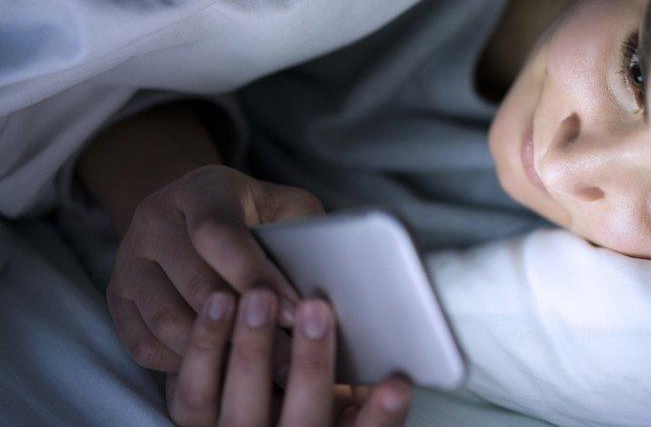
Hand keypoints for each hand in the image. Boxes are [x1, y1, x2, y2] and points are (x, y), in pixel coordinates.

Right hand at [107, 164, 323, 373]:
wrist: (193, 214)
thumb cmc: (256, 215)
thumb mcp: (285, 206)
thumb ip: (304, 231)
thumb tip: (323, 278)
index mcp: (200, 189)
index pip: (217, 233)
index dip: (255, 275)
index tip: (293, 311)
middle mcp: (154, 219)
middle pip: (194, 283)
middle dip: (245, 324)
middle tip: (288, 357)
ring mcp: (128, 260)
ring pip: (167, 320)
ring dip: (216, 350)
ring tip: (261, 368)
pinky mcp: (117, 298)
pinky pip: (144, 344)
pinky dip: (182, 363)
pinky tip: (220, 366)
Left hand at [166, 290, 411, 425]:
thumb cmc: (301, 413)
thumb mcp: (340, 410)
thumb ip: (361, 391)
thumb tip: (389, 346)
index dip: (382, 414)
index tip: (397, 383)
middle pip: (301, 420)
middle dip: (310, 365)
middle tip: (316, 311)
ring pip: (239, 407)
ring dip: (250, 348)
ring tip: (258, 298)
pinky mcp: (194, 425)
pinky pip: (192, 393)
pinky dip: (203, 345)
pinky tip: (218, 303)